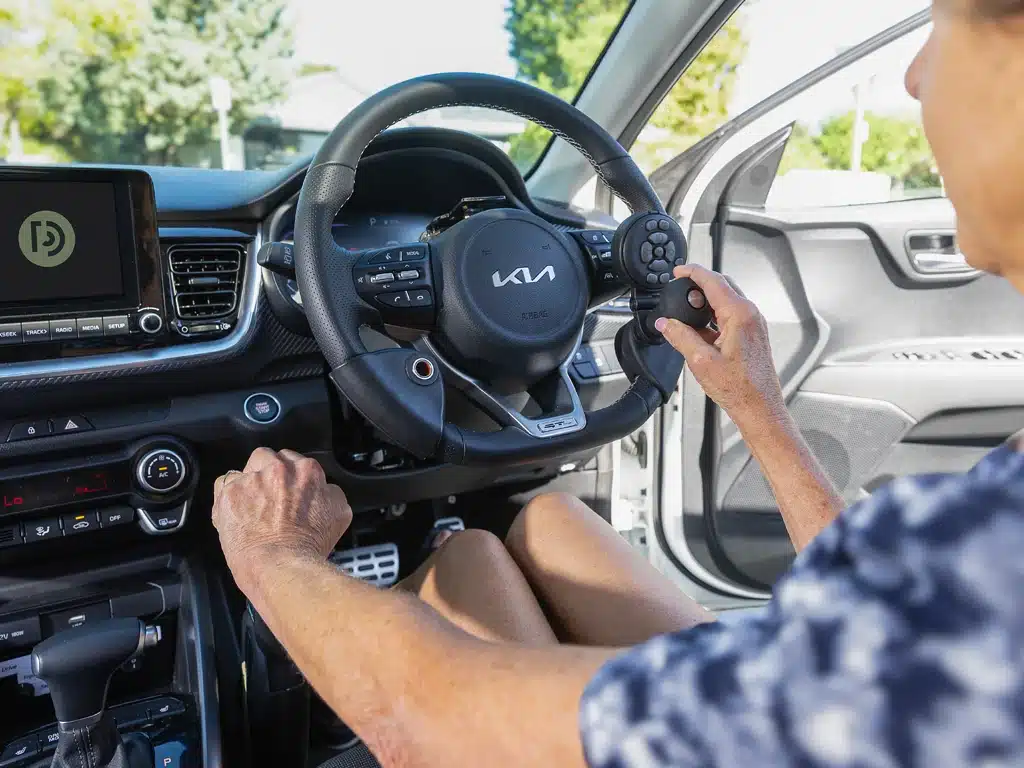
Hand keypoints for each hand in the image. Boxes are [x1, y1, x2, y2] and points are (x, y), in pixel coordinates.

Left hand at [212, 448, 351, 596]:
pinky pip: (223, 483)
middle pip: (270, 458)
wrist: (281, 566)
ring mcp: (251, 480)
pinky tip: (236, 512)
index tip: (289, 491)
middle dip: (269, 473)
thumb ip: (330, 492)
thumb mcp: (340, 515)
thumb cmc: (309, 547)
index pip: (297, 461)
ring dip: (248, 482)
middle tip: (271, 498)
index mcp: (307, 471)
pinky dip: (228, 495)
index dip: (292, 478)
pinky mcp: (228, 493)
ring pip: (246, 468)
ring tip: (251, 505)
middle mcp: (278, 469)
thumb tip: (323, 489)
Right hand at [655, 264, 785, 428]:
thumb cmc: (739, 388)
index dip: (693, 272)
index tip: (678, 271)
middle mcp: (750, 315)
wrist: (759, 407)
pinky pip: (731, 315)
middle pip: (721, 286)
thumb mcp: (700, 360)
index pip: (713, 281)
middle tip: (679, 288)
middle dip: (698, 284)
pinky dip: (713, 314)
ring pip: (726, 300)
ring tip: (686, 311)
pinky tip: (700, 329)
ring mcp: (753, 324)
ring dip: (705, 301)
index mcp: (739, 314)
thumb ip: (680, 336)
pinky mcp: (752, 334)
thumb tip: (665, 323)